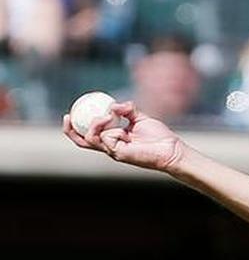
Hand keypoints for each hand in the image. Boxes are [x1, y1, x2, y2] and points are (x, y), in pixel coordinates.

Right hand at [62, 101, 183, 172]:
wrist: (171, 149)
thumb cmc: (159, 136)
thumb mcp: (140, 117)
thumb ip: (127, 109)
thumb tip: (113, 104)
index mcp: (114, 138)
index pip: (90, 133)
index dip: (78, 124)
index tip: (73, 109)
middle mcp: (110, 146)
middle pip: (82, 141)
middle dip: (69, 130)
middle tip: (67, 115)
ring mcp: (113, 151)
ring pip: (91, 138)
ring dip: (94, 124)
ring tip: (107, 116)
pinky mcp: (118, 154)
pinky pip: (104, 139)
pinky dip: (107, 128)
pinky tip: (117, 124)